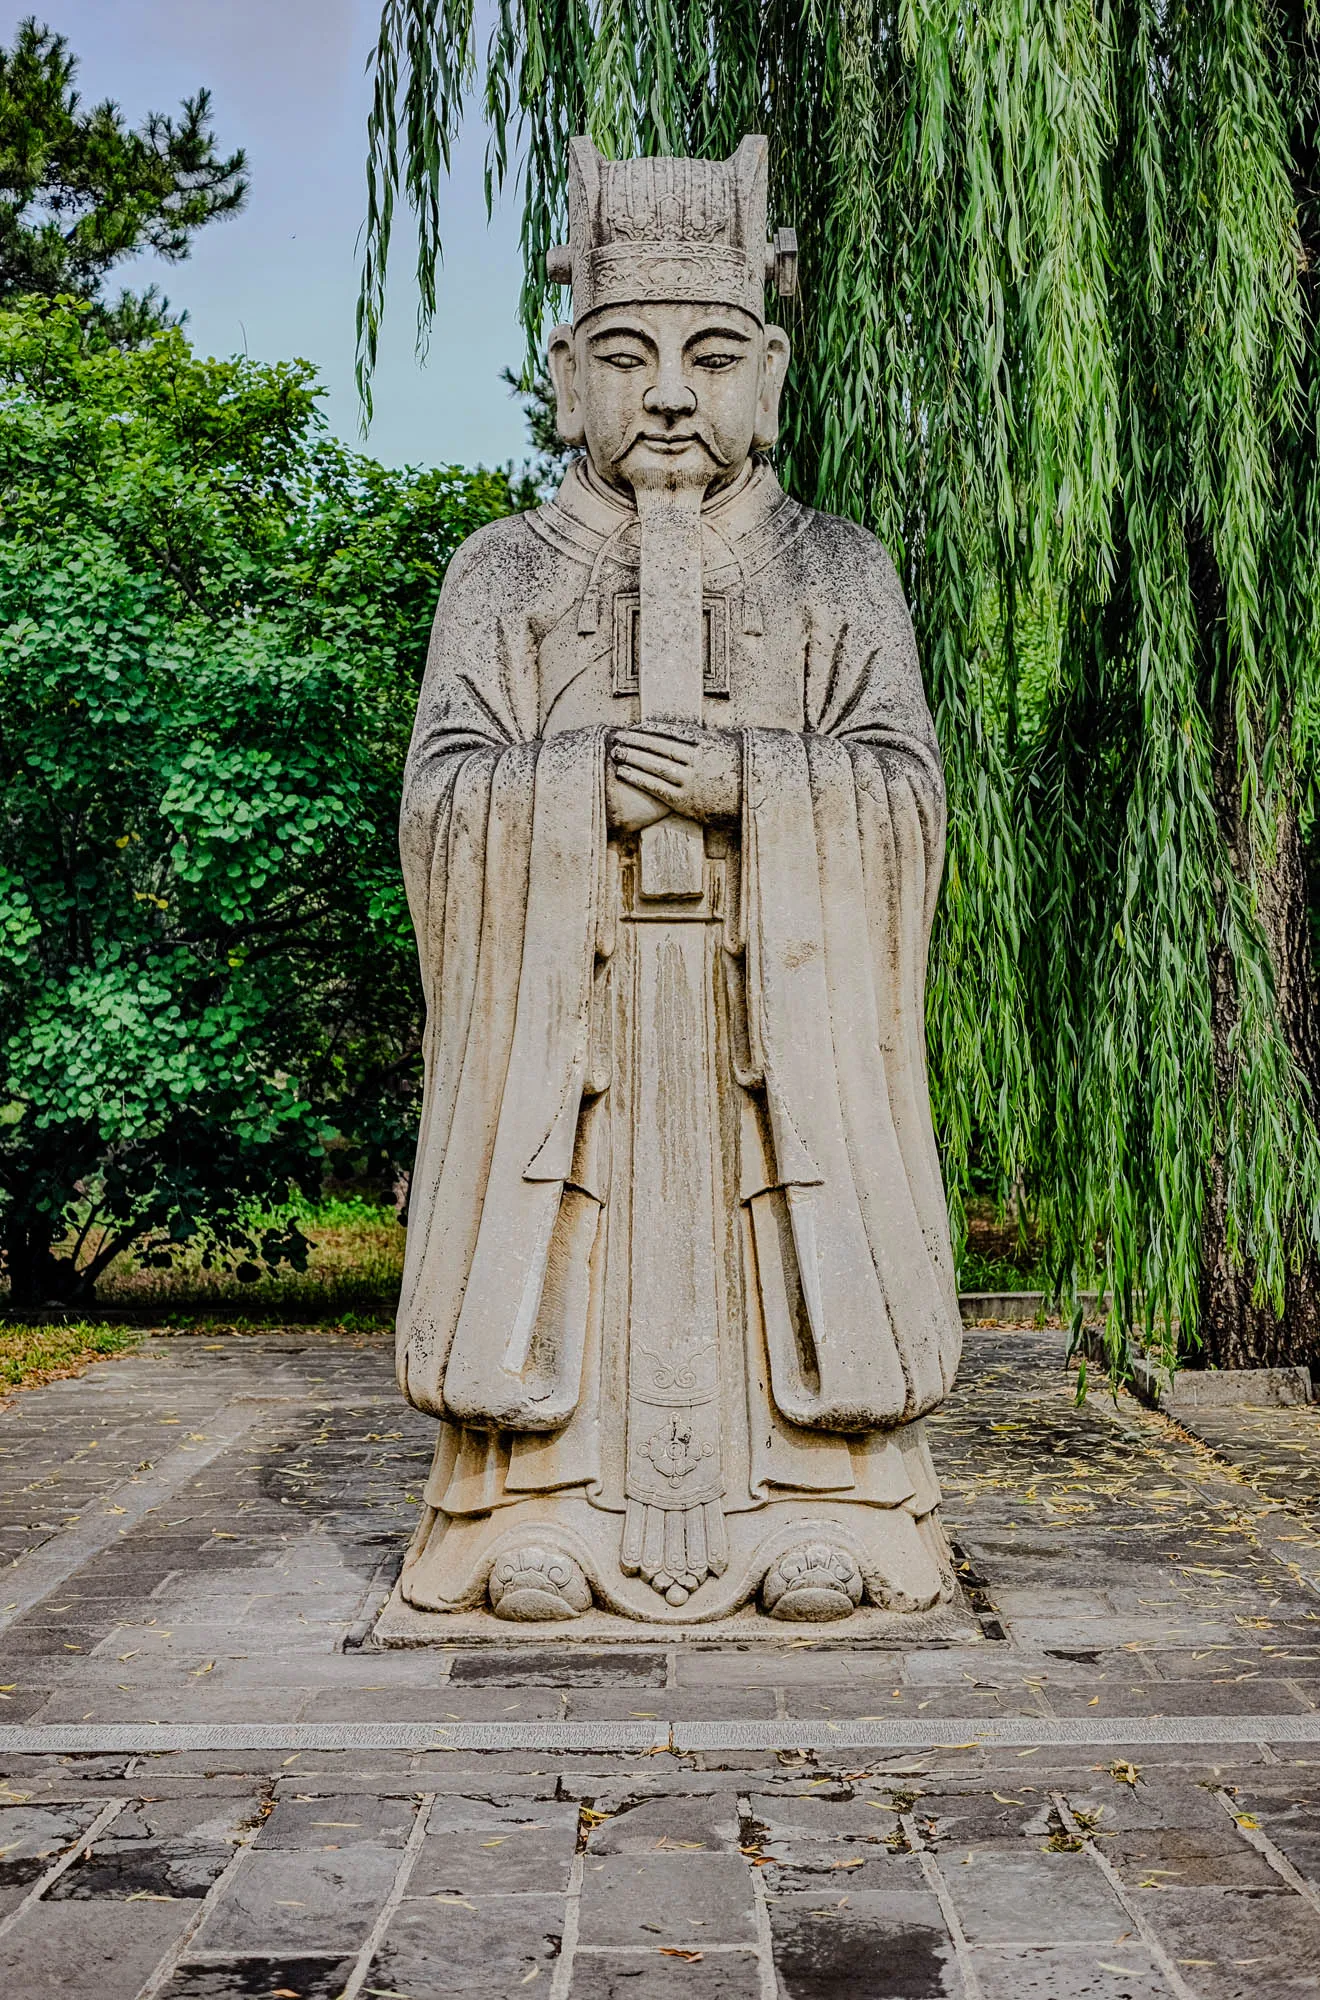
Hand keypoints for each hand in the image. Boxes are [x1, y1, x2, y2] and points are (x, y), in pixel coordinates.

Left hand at [610, 725, 741, 823]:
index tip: (635, 727)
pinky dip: (638, 779)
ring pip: (656, 766)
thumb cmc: (739, 773)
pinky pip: (657, 788)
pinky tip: (624, 772)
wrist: (752, 801)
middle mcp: (698, 761)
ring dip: (633, 758)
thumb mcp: (727, 747)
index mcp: (708, 744)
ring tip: (616, 752)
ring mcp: (691, 781)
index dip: (651, 729)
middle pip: (660, 747)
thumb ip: (706, 737)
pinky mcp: (686, 801)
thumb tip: (686, 729)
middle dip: (636, 741)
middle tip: (618, 737)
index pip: (672, 732)